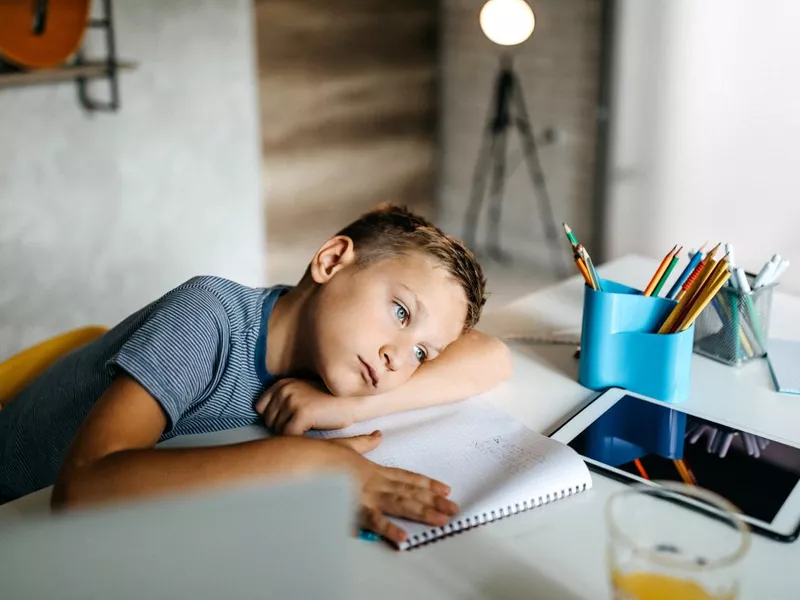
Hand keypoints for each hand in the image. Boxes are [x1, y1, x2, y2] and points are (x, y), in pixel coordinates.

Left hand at [255, 378, 355, 434]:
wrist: (353, 401)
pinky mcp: (302, 413)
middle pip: (268, 420)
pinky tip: (312, 431)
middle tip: (302, 426)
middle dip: (282, 427)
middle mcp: (284, 390)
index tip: (289, 421)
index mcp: (282, 384)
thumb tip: (265, 421)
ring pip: (278, 430)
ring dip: (291, 434)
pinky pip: (289, 436)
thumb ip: (283, 401)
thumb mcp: (302, 393)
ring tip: (308, 428)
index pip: (260, 408)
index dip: (274, 418)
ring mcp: (293, 400)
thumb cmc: (329, 402)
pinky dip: (299, 438)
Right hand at [326, 431, 458, 543]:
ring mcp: (366, 496)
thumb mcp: (345, 445)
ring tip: (441, 520)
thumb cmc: (319, 455)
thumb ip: (363, 443)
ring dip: (422, 512)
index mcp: (373, 469)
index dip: (426, 483)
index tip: (444, 489)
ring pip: (400, 504)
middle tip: (453, 508)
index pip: (406, 477)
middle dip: (433, 500)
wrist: (302, 461)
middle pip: (409, 492)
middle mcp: (374, 482)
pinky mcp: (353, 508)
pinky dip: (389, 529)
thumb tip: (377, 436)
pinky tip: (404, 537)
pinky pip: (374, 521)